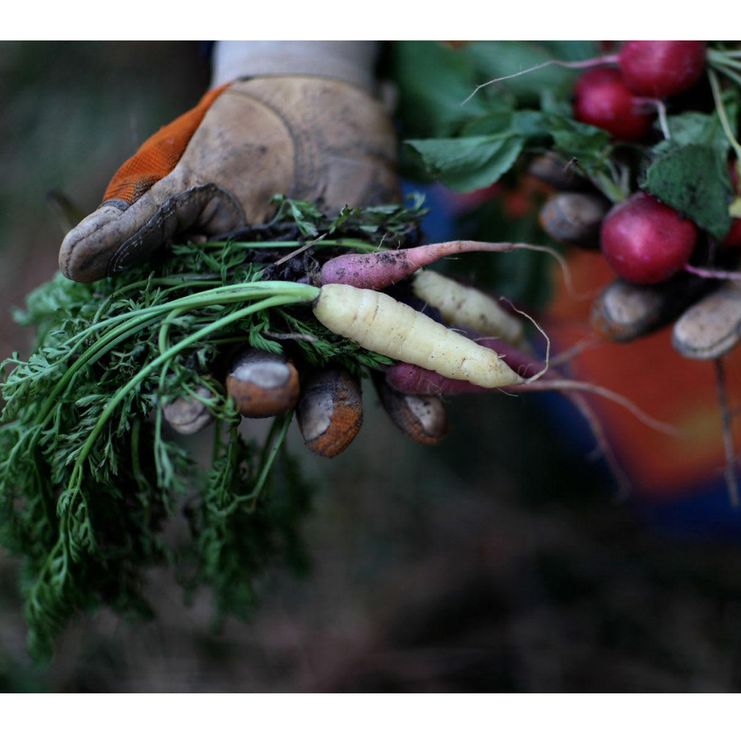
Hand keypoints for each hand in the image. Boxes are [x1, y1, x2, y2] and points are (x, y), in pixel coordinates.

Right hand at [63, 42, 447, 451]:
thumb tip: (78, 264)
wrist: (319, 111)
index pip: (199, 368)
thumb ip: (146, 224)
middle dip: (270, 395)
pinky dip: (414, 396)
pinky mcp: (386, 311)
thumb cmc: (240, 145)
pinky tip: (428, 425)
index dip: (193, 394)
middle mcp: (275, 334)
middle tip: (275, 389)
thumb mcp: (190, 178)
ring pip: (333, 386)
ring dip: (337, 412)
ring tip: (339, 429)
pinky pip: (400, 362)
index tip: (192, 409)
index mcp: (219, 314)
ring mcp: (331, 328)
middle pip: (269, 384)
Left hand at [536, 49, 740, 359]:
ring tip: (562, 219)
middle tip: (612, 320)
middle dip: (640, 300)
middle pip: (669, 279)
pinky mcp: (611, 158)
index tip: (690, 345)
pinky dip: (562, 168)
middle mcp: (696, 227)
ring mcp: (649, 193)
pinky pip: (583, 170)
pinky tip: (542, 168)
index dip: (720, 322)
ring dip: (586, 228)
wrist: (725, 34)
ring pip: (617, 227)